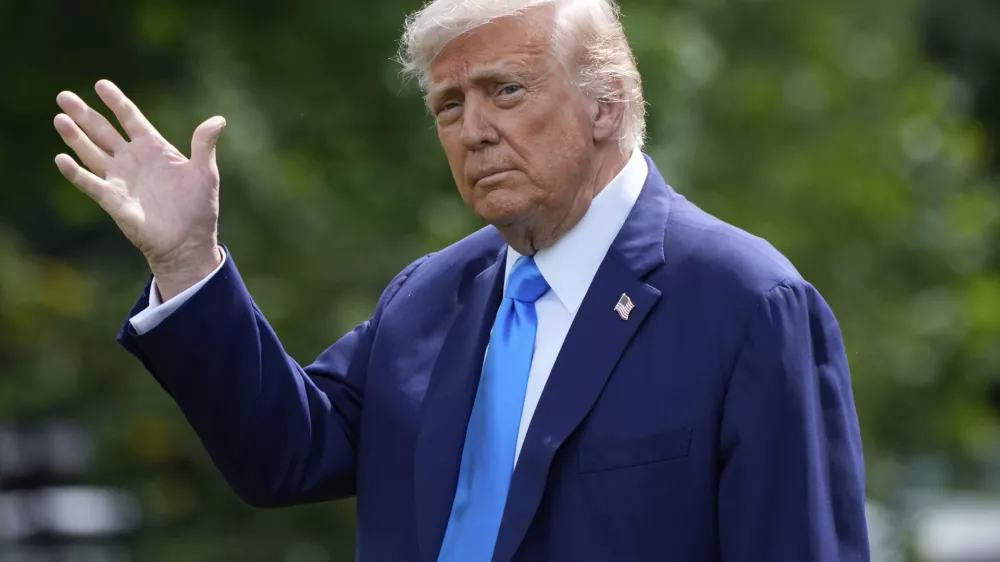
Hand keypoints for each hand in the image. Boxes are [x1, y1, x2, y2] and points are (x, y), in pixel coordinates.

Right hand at [53, 79, 225, 299]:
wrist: (189, 242)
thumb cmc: (198, 207)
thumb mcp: (205, 172)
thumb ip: (204, 144)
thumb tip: (219, 120)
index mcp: (154, 148)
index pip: (130, 118)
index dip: (116, 101)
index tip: (100, 84)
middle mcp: (132, 160)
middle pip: (103, 131)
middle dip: (84, 114)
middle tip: (64, 96)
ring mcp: (120, 179)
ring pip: (92, 153)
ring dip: (75, 137)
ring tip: (60, 119)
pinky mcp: (113, 200)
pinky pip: (90, 183)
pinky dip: (75, 172)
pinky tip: (61, 159)